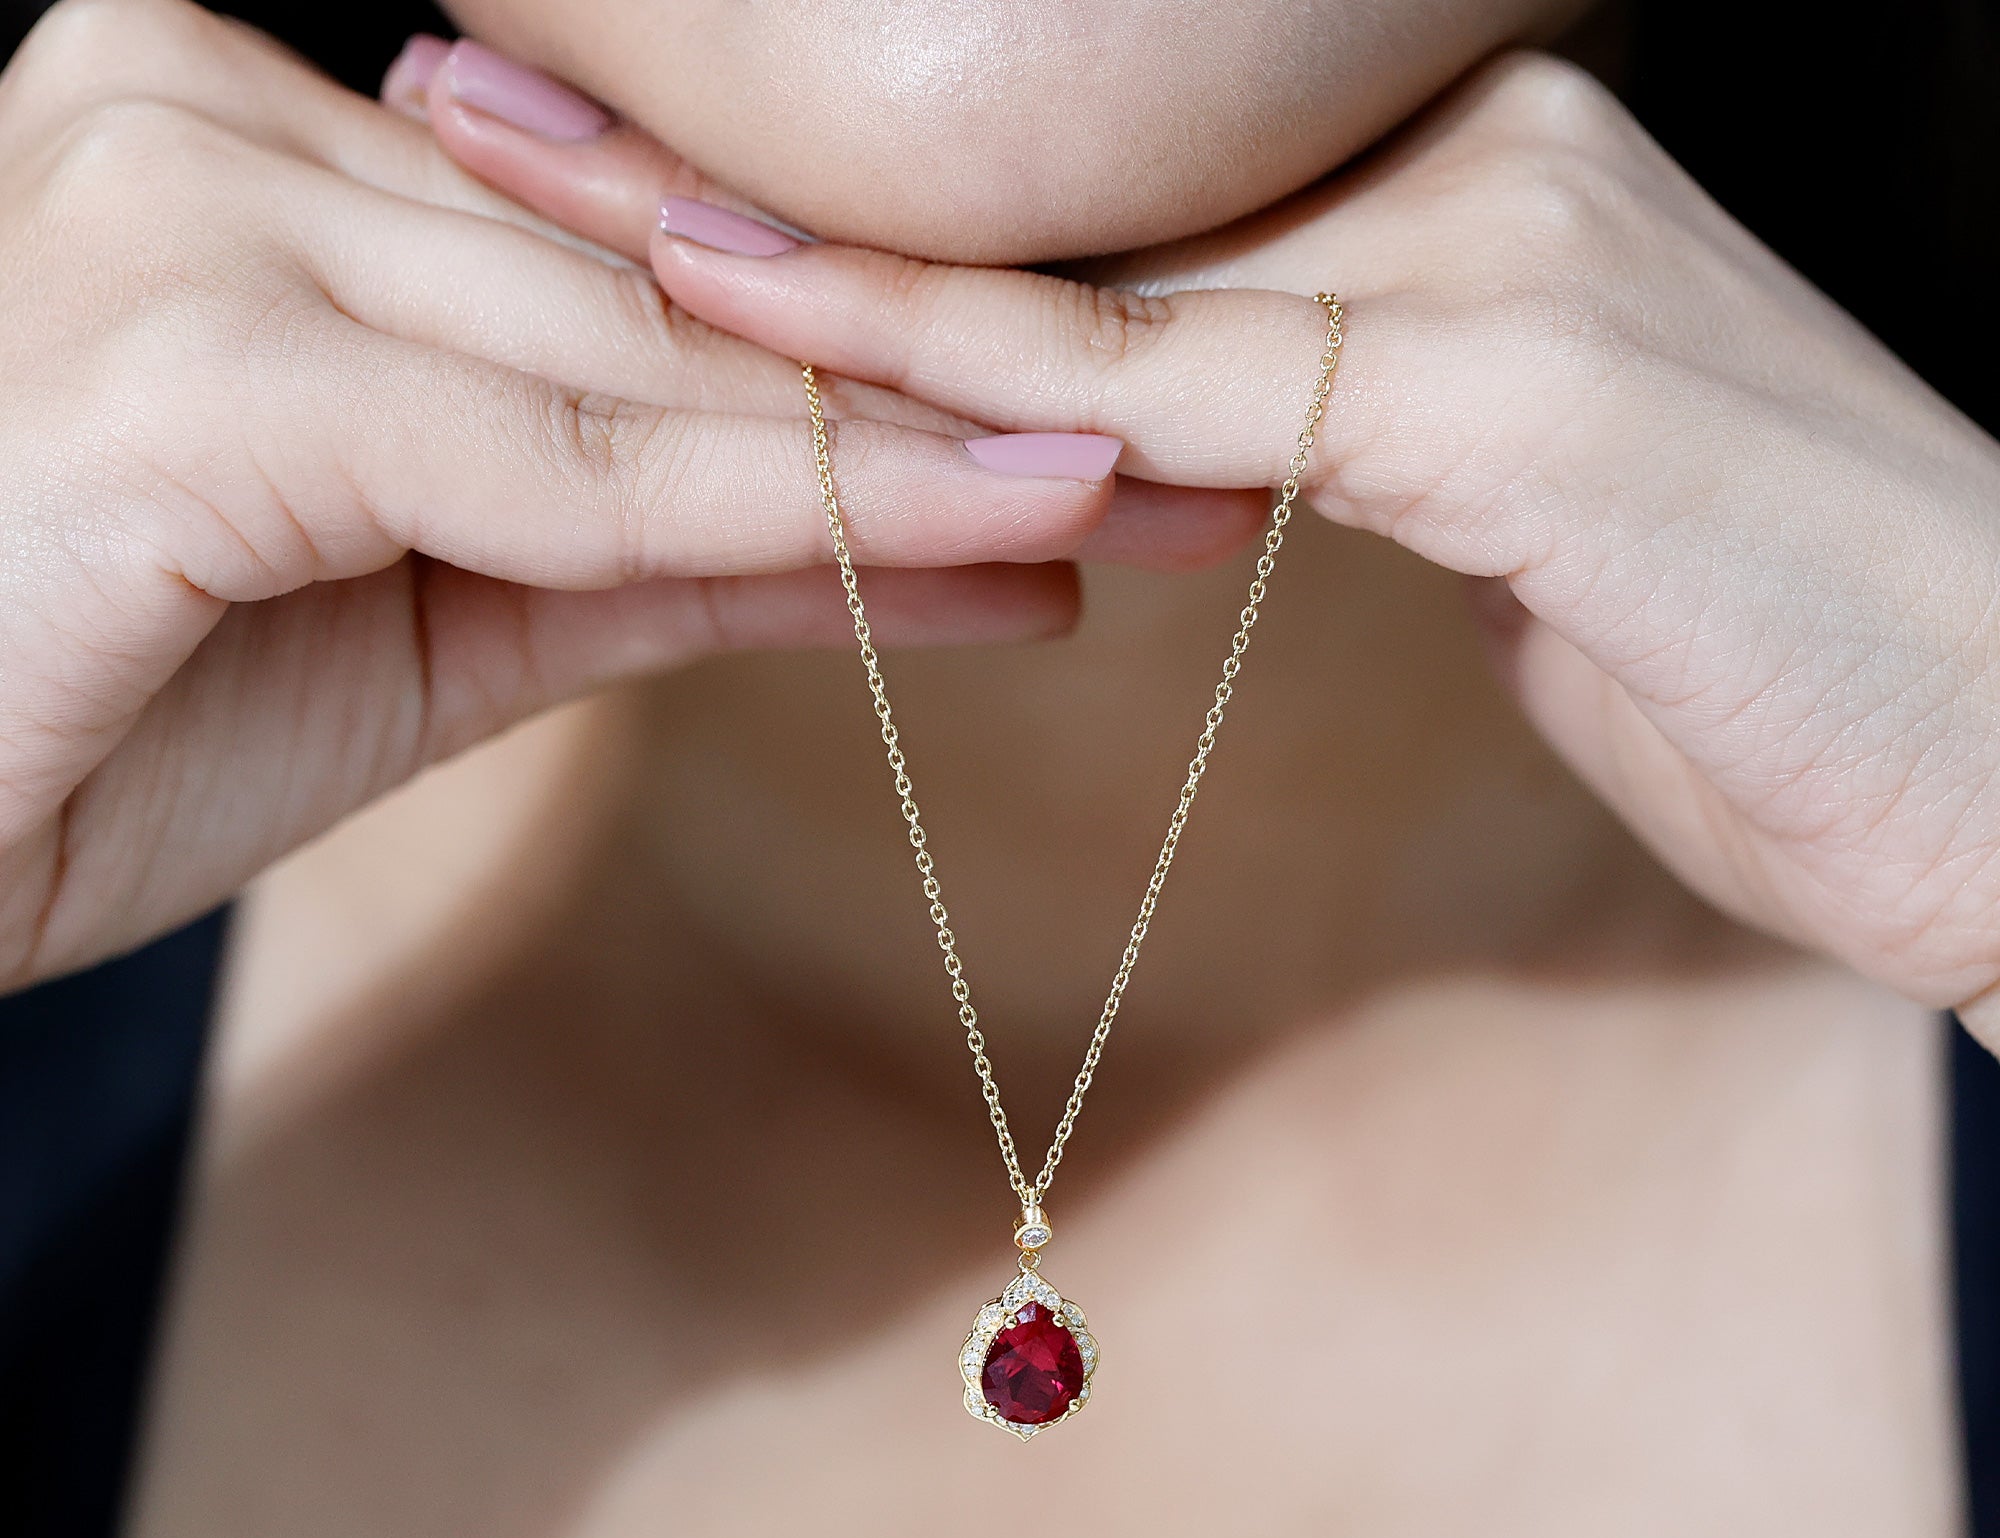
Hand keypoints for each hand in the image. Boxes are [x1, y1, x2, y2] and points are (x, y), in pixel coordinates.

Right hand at [0, 0, 1219, 990]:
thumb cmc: (110, 709)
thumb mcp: (451, 615)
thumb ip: (678, 547)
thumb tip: (949, 540)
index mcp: (257, 149)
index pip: (635, 275)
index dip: (869, 363)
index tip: (1086, 430)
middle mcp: (208, 112)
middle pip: (662, 300)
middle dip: (927, 401)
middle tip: (1190, 457)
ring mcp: (187, 208)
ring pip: (629, 369)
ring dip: (892, 458)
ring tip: (1129, 502)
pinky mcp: (192, 358)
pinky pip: (548, 463)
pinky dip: (760, 518)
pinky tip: (993, 533)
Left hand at [626, 51, 1999, 1047]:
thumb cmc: (1778, 672)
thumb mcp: (1524, 534)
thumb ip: (1352, 463)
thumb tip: (1197, 469)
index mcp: (1446, 200)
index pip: (1084, 202)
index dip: (840, 192)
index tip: (622, 177)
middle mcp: (1461, 170)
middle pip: (1033, 189)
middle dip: (743, 171)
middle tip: (480, 104)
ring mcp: (1492, 261)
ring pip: (1072, 272)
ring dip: (792, 250)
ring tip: (538, 197)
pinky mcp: (1515, 398)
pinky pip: (1181, 398)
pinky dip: (968, 393)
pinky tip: (769, 358)